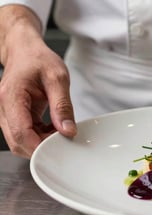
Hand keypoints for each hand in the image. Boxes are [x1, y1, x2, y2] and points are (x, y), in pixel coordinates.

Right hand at [0, 29, 75, 157]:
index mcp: (12, 97)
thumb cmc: (38, 59)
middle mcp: (4, 108)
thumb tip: (68, 130)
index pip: (21, 132)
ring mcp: (7, 114)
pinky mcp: (14, 116)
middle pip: (18, 142)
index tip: (59, 147)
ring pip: (20, 141)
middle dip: (41, 147)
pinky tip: (54, 128)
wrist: (26, 51)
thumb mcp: (57, 79)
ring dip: (41, 142)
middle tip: (63, 140)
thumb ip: (62, 106)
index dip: (40, 146)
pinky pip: (25, 134)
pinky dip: (40, 136)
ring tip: (60, 131)